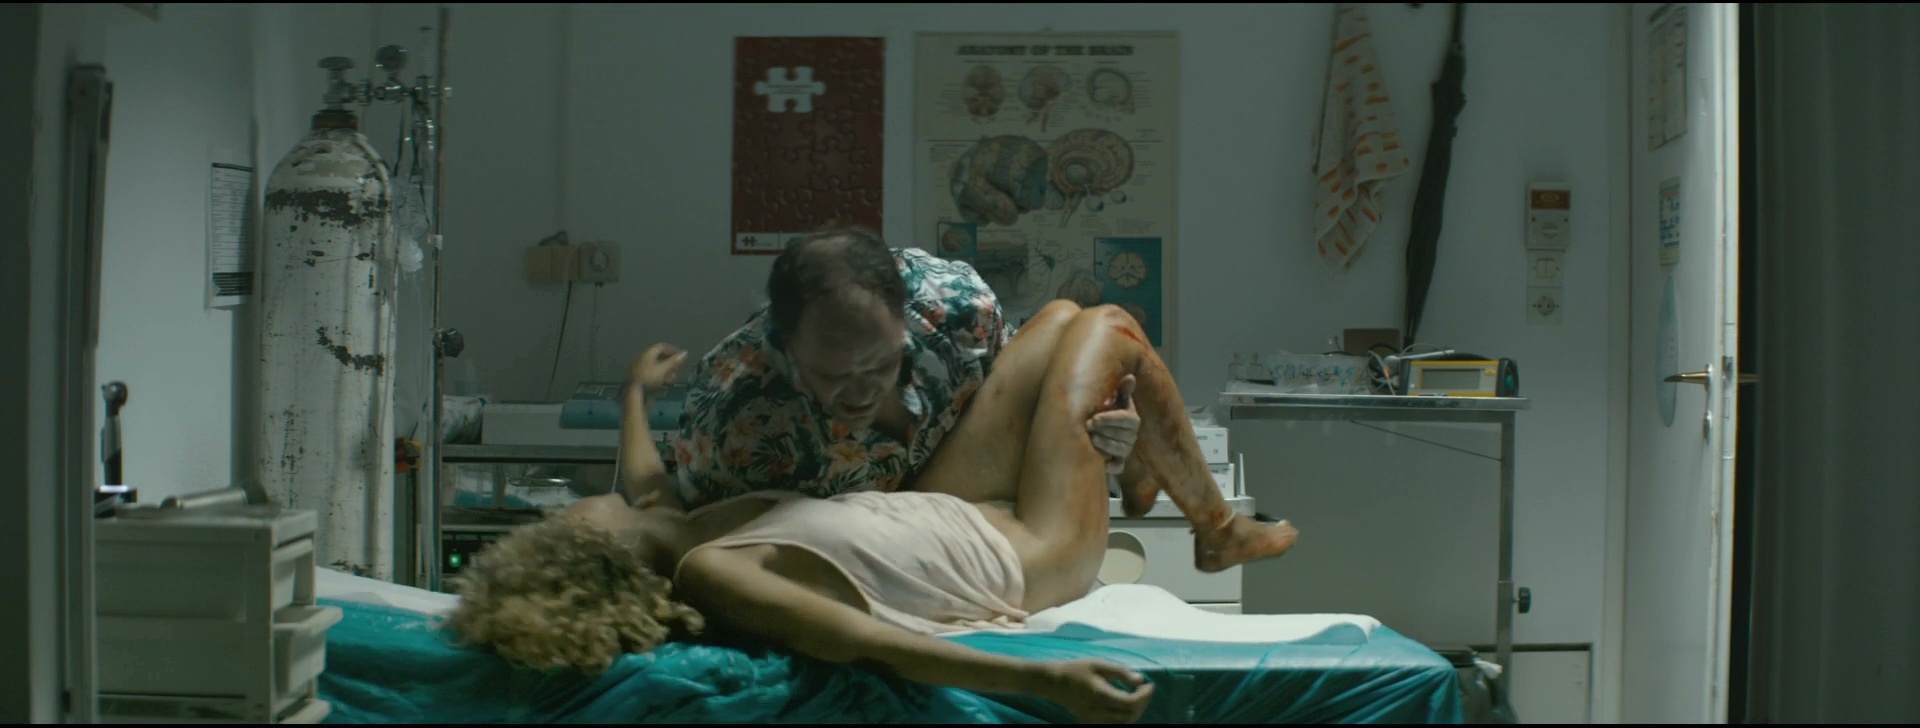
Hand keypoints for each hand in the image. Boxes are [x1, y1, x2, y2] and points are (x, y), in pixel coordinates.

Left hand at [626, 344, 688, 399]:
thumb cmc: (650, 378)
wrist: (634, 392)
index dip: (672, 350)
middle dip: (670, 361)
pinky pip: (651, 373)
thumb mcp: (664, 369)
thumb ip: (674, 361)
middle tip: (678, 367)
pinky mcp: (639, 378)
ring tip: (674, 377)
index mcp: (648, 353)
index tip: (681, 357)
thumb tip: (685, 352)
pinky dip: (660, 376)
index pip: (661, 347)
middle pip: (658, 356)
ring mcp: (640, 368)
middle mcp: (643, 358)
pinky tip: (665, 383)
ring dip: (666, 370)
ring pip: (655, 366)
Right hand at [1039, 659, 1153, 723]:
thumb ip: (1120, 672)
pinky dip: (1125, 716)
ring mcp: (1094, 719)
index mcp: (1100, 695)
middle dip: (1142, 703)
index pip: (1130, 703)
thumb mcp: (1098, 664)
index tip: (1150, 685)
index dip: (1145, 696)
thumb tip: (1140, 680)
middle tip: (1144, 689)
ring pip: (1124, 723)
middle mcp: (1098, 711)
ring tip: (1136, 696)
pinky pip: (1115, 724)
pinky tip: (1125, 704)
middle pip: (1130, 715)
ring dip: (1135, 711)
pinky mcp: (1091, 722)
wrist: (1054, 683)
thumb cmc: (1076, 670)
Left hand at [1086, 374, 1140, 474]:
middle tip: (1088, 427)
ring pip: (1121, 450)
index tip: (1094, 418)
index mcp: (1131, 419)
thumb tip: (1130, 377)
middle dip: (1106, 431)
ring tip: (1091, 440)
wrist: (1099, 431)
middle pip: (1125, 436)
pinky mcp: (1118, 463)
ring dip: (1106, 445)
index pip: (1128, 420)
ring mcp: (1125, 450)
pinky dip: (1110, 465)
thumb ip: (1122, 390)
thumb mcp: (1114, 399)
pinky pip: (1118, 467)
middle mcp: (1131, 436)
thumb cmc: (1106, 411)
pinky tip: (1099, 461)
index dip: (1111, 419)